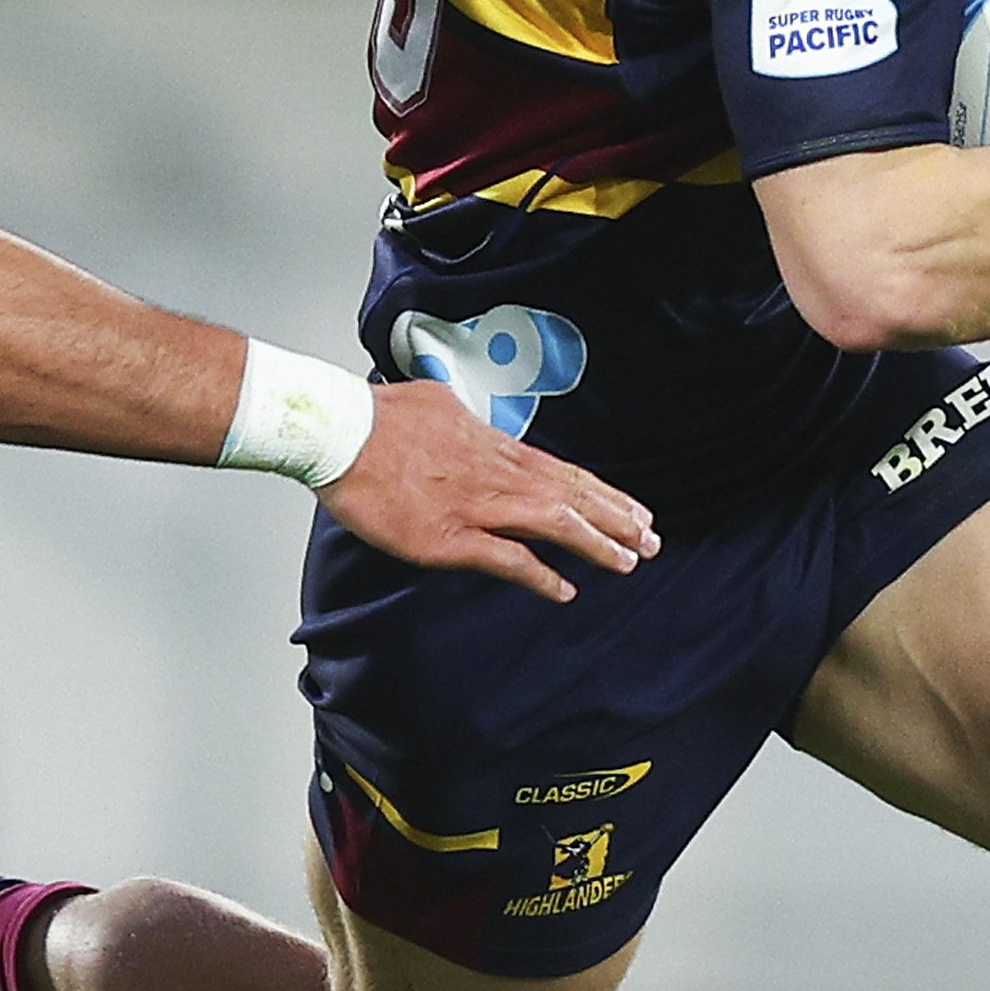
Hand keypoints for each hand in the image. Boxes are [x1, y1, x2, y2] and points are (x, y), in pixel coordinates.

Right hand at [317, 381, 658, 601]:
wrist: (338, 431)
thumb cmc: (377, 416)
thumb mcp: (437, 401)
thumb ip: (465, 418)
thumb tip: (474, 420)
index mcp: (492, 444)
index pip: (560, 471)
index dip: (599, 492)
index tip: (630, 507)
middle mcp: (494, 473)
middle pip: (569, 495)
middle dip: (615, 517)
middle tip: (650, 537)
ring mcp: (475, 506)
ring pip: (553, 523)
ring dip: (595, 543)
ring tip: (628, 560)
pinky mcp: (448, 538)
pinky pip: (507, 558)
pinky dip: (540, 575)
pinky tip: (564, 589)